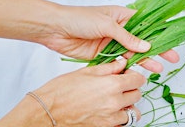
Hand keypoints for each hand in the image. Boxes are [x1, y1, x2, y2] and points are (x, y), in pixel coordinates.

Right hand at [0, 59, 145, 125]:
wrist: (46, 112)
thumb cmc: (60, 91)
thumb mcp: (86, 72)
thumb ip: (108, 68)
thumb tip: (122, 64)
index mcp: (112, 85)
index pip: (138, 80)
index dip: (134, 76)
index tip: (128, 75)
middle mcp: (114, 102)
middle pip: (137, 95)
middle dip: (131, 89)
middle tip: (120, 86)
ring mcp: (110, 118)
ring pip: (132, 113)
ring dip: (127, 106)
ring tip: (115, 101)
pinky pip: (120, 124)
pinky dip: (118, 119)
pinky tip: (109, 112)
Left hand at [35, 5, 178, 72]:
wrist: (55, 29)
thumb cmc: (79, 18)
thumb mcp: (107, 24)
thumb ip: (127, 37)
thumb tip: (146, 47)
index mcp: (123, 16)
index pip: (146, 23)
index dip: (160, 31)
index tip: (173, 39)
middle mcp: (120, 29)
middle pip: (143, 41)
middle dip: (157, 49)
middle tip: (172, 58)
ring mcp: (112, 43)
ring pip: (133, 53)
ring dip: (145, 60)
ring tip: (158, 69)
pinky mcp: (103, 55)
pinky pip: (119, 62)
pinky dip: (128, 67)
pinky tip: (137, 71)